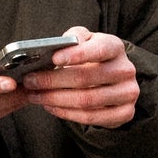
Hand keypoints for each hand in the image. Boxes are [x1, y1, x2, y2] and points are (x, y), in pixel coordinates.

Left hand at [21, 27, 138, 128]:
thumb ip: (72, 39)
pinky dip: (66, 114)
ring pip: (86, 100)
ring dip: (55, 99)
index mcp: (115, 47)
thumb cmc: (92, 57)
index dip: (76, 54)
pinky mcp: (125, 113)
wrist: (113, 79)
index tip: (53, 58)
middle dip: (53, 80)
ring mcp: (127, 93)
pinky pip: (91, 117)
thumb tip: (54, 48)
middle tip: (30, 81)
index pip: (99, 49)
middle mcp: (125, 70)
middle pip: (86, 78)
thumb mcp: (85, 41)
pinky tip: (50, 107)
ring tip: (35, 96)